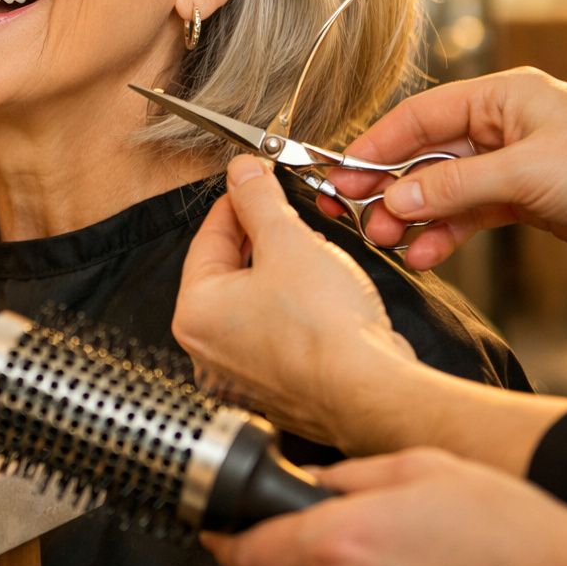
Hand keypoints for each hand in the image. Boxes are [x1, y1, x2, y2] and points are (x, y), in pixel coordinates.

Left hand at [175, 155, 414, 448]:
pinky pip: (274, 334)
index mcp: (195, 313)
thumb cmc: (326, 329)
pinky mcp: (274, 388)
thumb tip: (242, 173)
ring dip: (277, 274)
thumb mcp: (288, 241)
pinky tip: (319, 299)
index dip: (237, 204)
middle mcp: (207, 350)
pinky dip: (291, 311)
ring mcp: (240, 375)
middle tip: (285, 216)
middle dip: (259, 241)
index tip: (253, 185)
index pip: (207, 240)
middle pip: (227, 273)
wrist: (371, 392)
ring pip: (252, 304)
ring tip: (310, 255)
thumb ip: (259, 201)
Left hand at [201, 448, 566, 565]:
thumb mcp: (418, 468)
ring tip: (369, 559)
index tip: (216, 531)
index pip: (249, 552)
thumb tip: (313, 482)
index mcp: (338, 541)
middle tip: (317, 533)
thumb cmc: (505, 527)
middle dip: (281, 557)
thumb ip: (349, 475)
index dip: (226, 540)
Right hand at [340, 67, 566, 269]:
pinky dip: (444, 234)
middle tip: (353, 212)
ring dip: (414, 216)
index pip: (418, 118)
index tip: (343, 174)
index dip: (376, 146)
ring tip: (388, 240)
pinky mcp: (520, 199)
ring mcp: (507, 165)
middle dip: (388, 187)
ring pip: (442, 190)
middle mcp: (497, 128)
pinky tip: (425, 253)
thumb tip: (398, 197)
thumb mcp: (524, 172)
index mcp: (497, 99)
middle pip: (424, 156)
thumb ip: (455, 187)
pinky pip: (467, 215)